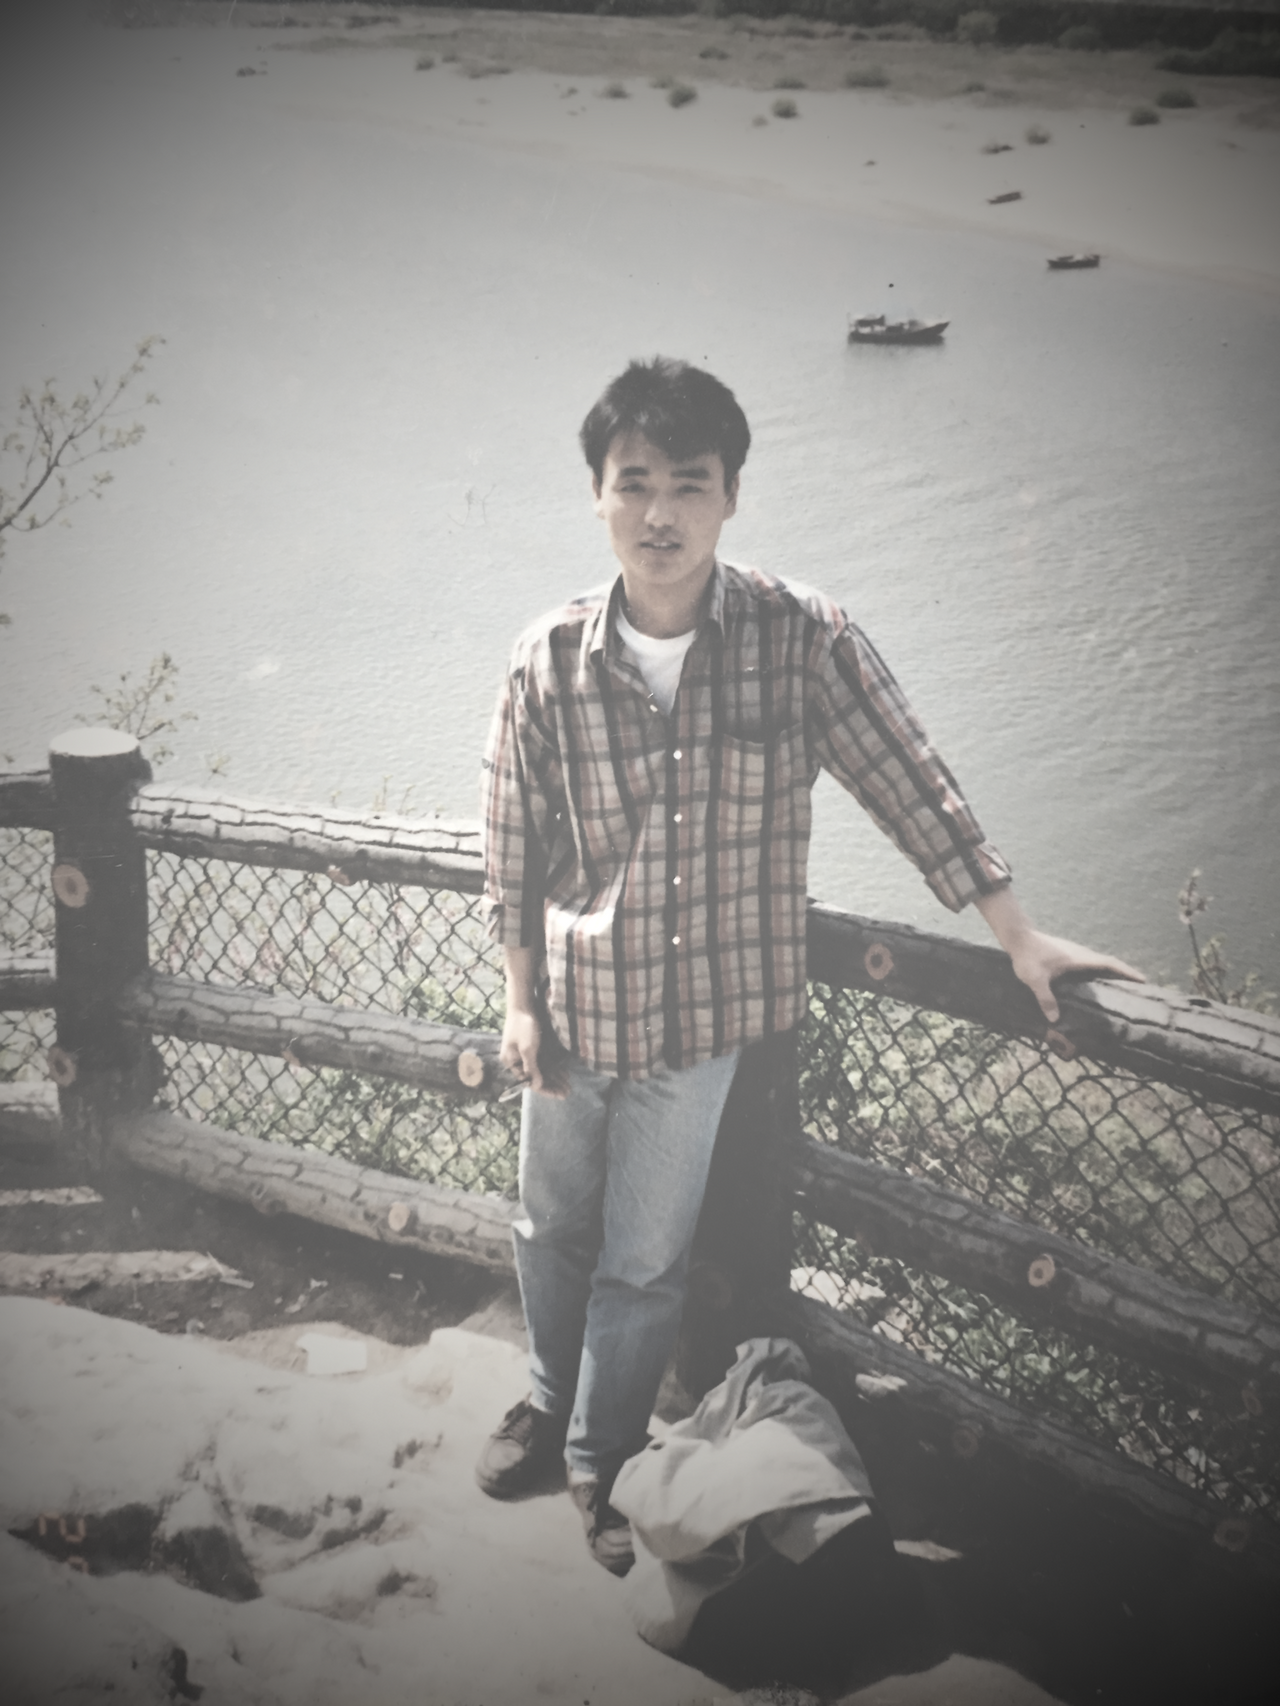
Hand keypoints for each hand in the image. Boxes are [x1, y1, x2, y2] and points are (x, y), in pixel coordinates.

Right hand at [500, 1008, 566, 1097]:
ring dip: (555, 1077)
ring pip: (542, 1070)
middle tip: (568, 1092)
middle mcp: (518, 1060)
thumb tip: (536, 1085)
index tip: (559, 1095)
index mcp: (512, 1062)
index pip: (529, 1082)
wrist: (523, 1003)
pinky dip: (553, 1067)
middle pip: (536, 1077)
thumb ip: (532, 1068)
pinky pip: (544, 1061)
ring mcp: (526, 1053)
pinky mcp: (533, 1046)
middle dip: (552, 1085)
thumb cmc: (523, 1026)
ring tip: (568, 1084)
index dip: (545, 1089)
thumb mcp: (528, 1048)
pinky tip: (564, 1072)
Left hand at [1007, 930, 1144, 1024]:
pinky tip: (1095, 982)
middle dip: (1124, 973)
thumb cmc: (1028, 957)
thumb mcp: (1036, 980)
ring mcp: (1075, 952)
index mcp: (1079, 959)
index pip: (1109, 964)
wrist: (1018, 937)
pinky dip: (1099, 970)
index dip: (1127, 971)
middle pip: (1108, 963)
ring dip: (1111, 972)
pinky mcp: (1067, 954)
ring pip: (1099, 962)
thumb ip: (1046, 999)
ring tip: (1120, 987)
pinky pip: (1090, 963)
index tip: (1143, 979)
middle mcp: (1081, 954)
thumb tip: (1055, 1019)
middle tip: (1137, 987)